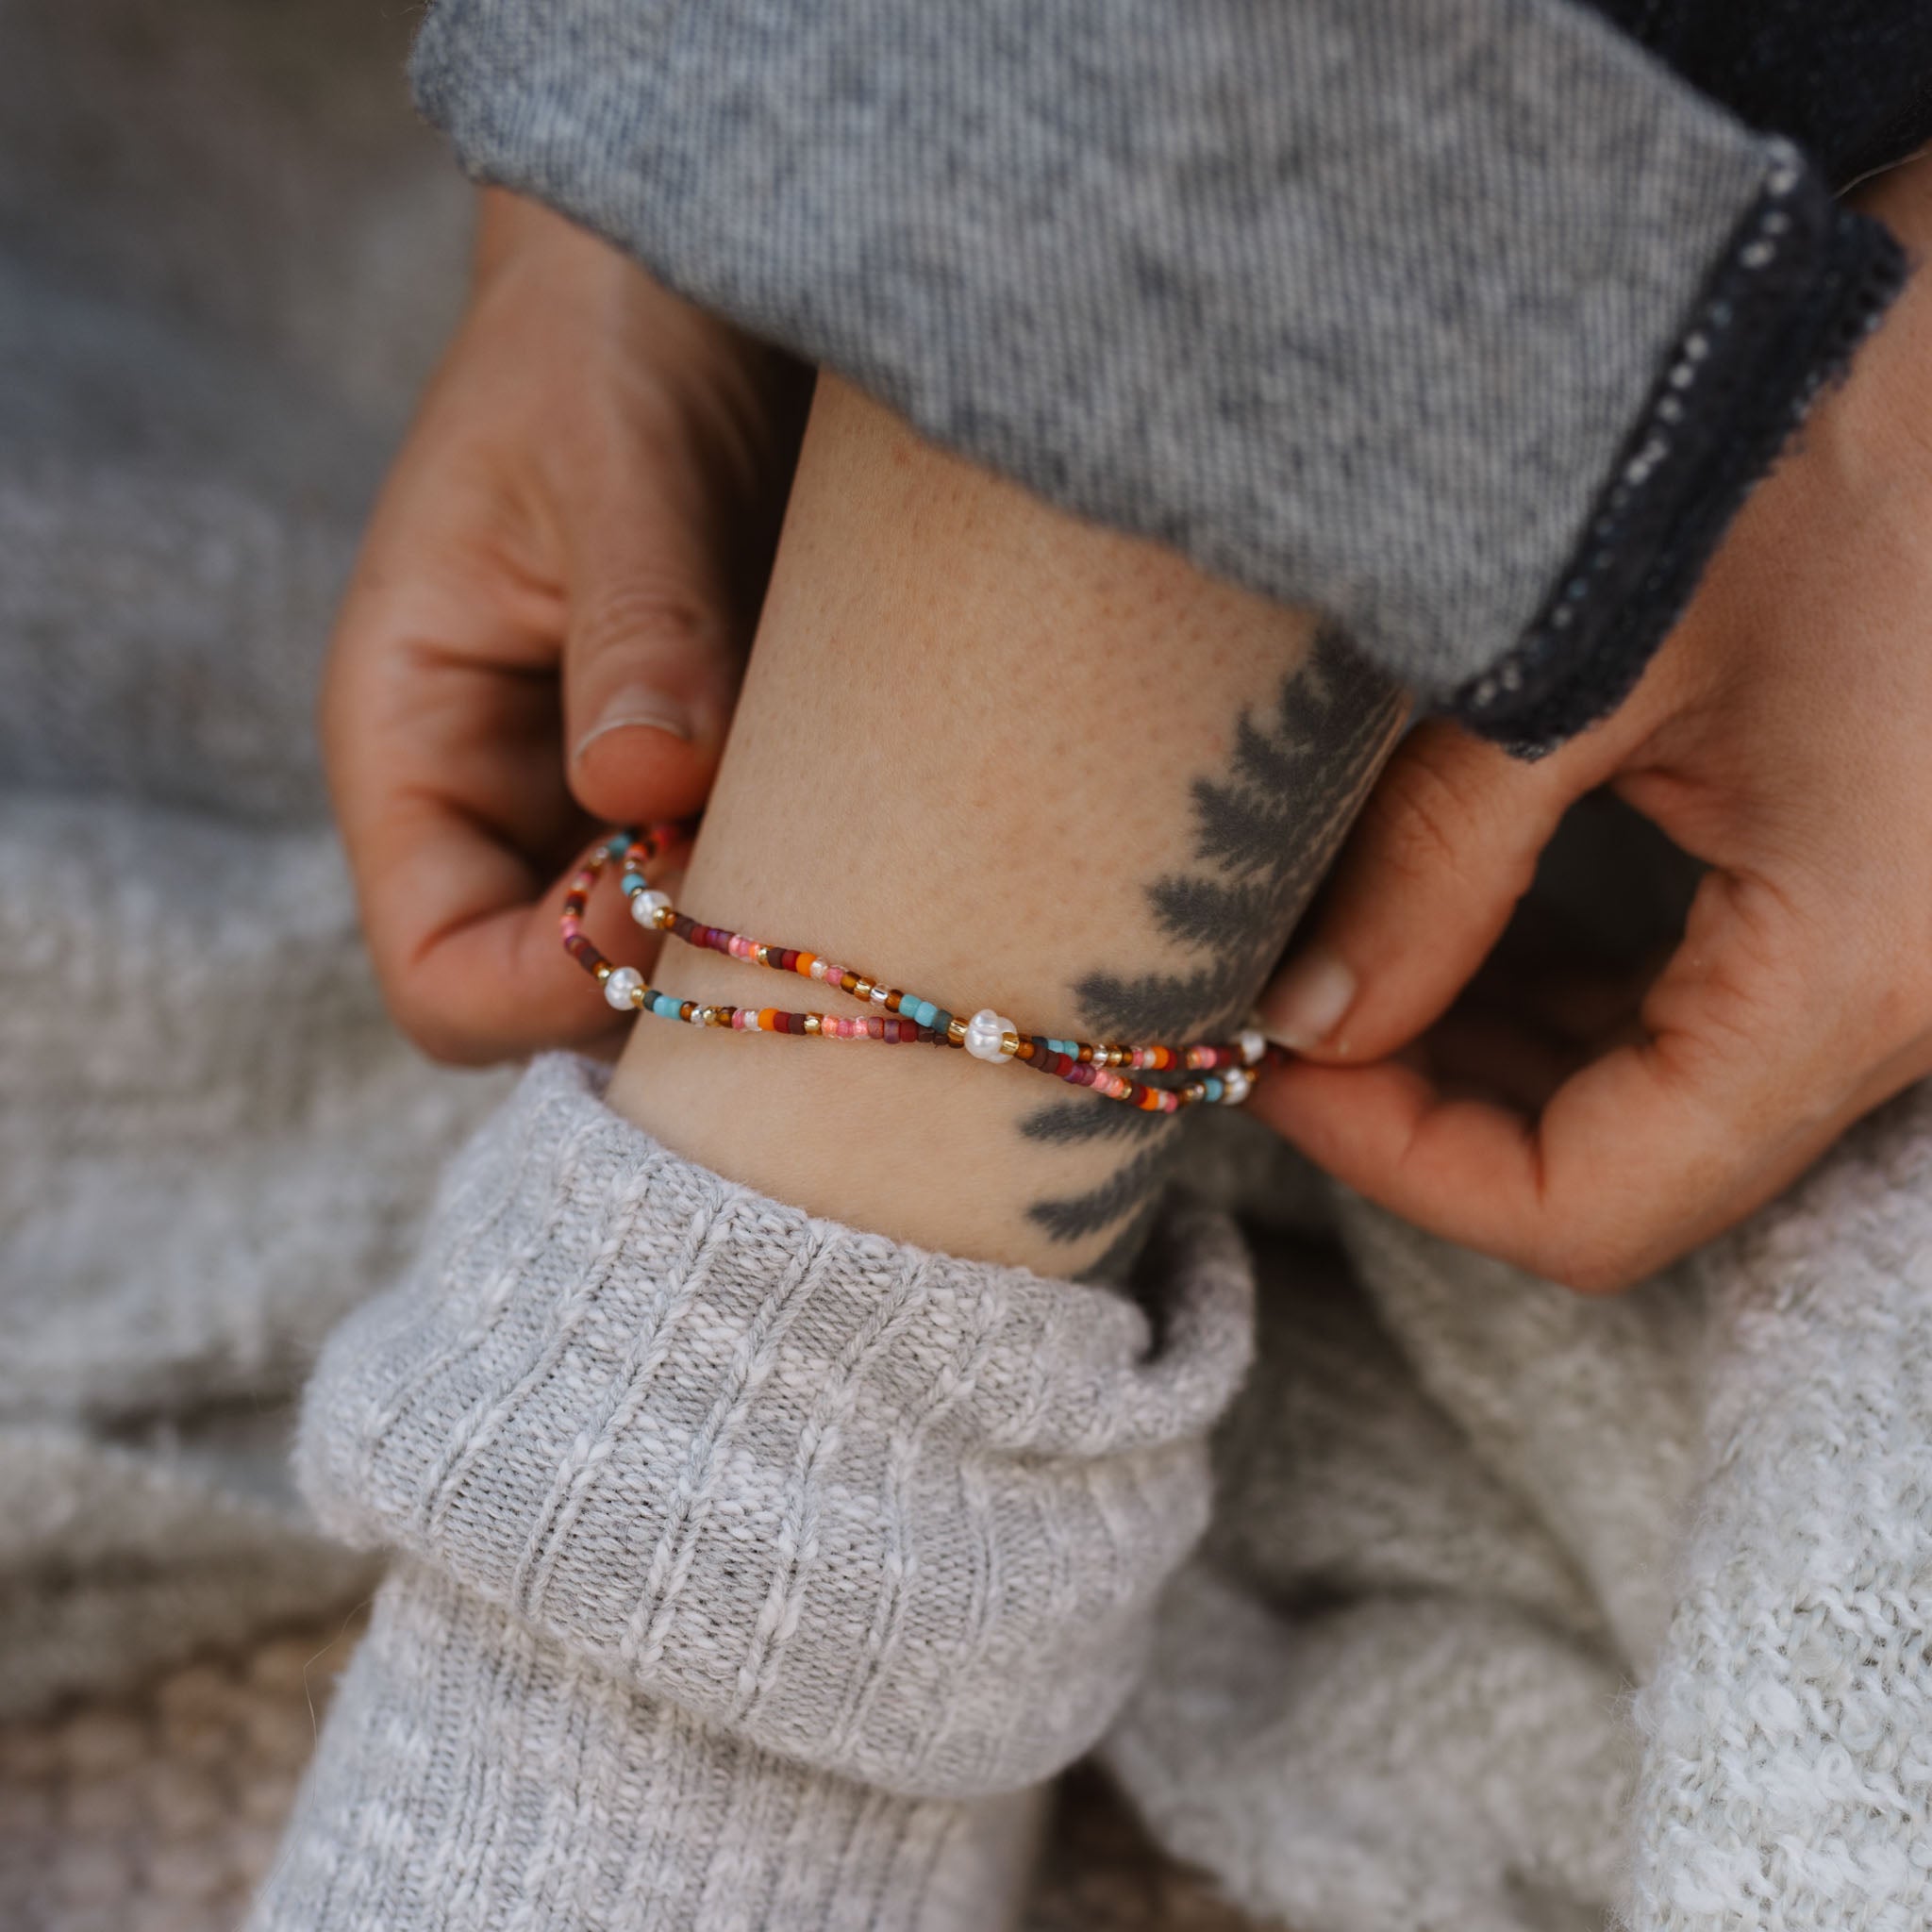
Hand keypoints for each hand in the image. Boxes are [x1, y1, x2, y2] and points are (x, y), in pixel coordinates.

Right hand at [324, 190, 803, 1062]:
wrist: (690, 273)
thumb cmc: (607, 337)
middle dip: (672, 973)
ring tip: (845, 841)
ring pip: (670, 952)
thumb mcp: (611, 464)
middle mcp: (504, 797)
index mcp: (415, 739)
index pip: (438, 971)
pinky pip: (749, 877)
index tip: (673, 902)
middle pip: (563, 993)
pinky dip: (807, 879)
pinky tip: (877, 819)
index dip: (548, 989)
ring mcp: (609, 794)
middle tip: (792, 879)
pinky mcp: (709, 769)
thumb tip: (648, 791)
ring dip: (753, 930)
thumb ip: (634, 631)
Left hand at [1250, 156, 1931, 1291]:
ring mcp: (1900, 946)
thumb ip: (1429, 872)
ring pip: (1662, 1096)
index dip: (1401, 1163)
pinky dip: (1567, 996)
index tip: (1270, 1064)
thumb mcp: (1571, 659)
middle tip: (1287, 1013)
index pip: (1591, 1206)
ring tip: (1347, 969)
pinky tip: (1460, 924)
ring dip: (1489, 1057)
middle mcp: (1907, 998)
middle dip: (1430, 1111)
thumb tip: (1305, 1024)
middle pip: (1626, 1167)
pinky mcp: (1873, 882)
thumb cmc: (1795, 427)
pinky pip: (1705, 1008)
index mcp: (1854, 977)